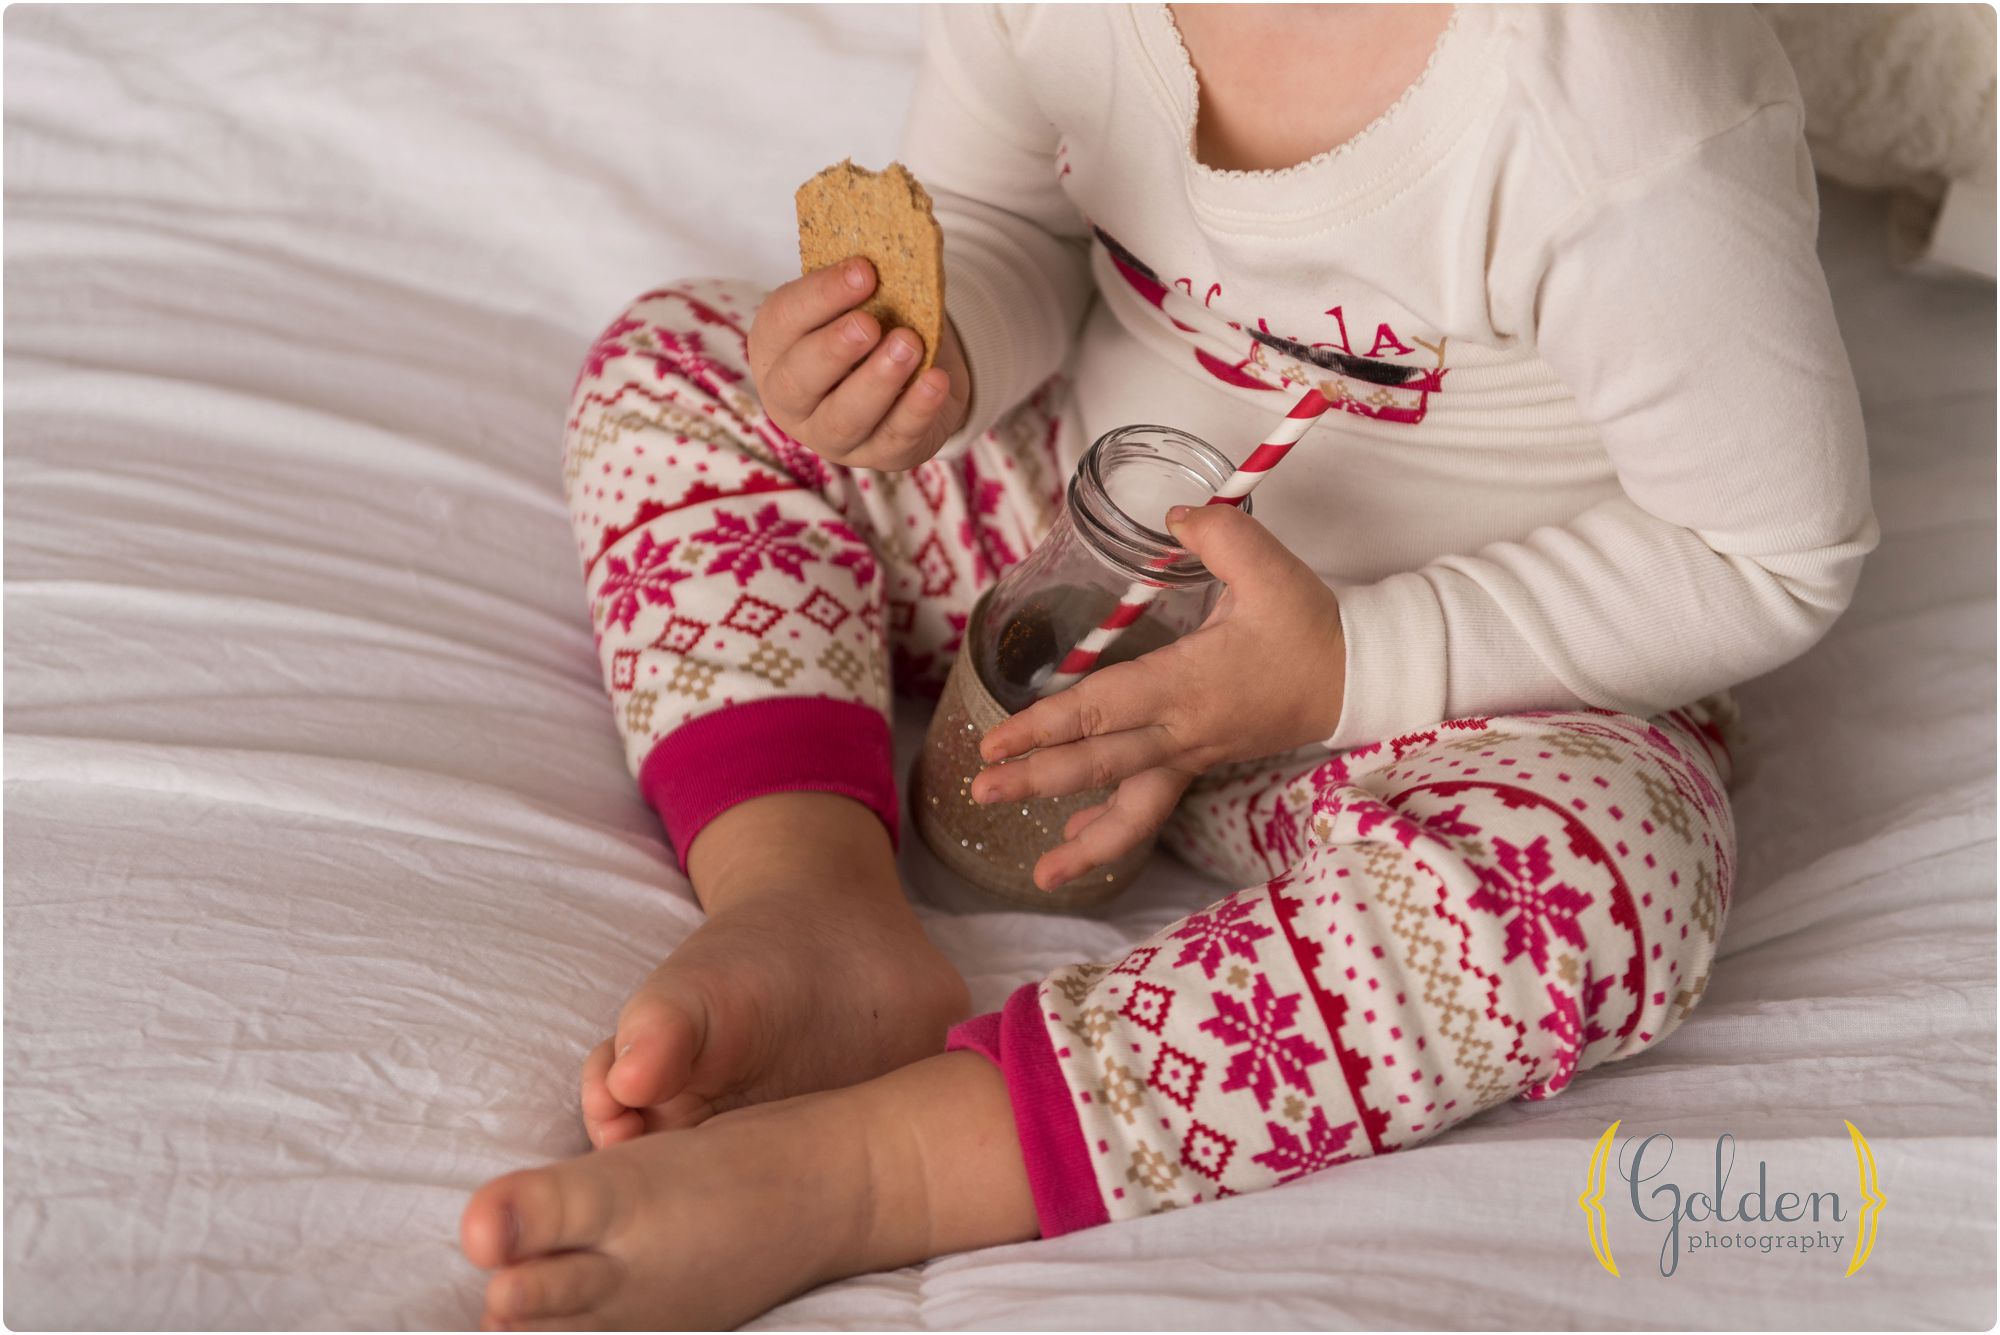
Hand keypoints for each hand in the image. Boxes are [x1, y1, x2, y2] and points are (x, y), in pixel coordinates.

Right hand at [746, 257, 971, 470]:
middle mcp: (793, 400)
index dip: (820, 296)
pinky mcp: (880, 455)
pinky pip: (895, 438)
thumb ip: (862, 283)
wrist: (911, 376)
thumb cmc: (873, 327)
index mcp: (776, 348)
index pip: (783, 321)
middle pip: (799, 381)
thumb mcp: (860, 301)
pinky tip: (935, 380)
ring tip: (908, 345)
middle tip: (869, 324)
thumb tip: (888, 249)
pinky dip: (917, 409)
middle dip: (834, 350)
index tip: (863, 271)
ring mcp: (833, 436)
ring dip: (877, 381)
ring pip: (845, 418)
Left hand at [971, 504, 1345, 889]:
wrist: (1358, 676)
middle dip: (1035, 781)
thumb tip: (1172, 516)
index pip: (1101, 710)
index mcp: (1188, 686)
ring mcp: (1191, 754)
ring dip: (1084, 842)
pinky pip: (1151, 805)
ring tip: (1041, 875)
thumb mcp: (1268, 566)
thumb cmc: (1310, 624)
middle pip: (1099, 765)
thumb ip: (1216, 534)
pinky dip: (1112, 827)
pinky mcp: (1201, 761)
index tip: (995, 739)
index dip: (1044, 726)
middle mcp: (1182, 731)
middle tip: (980, 791)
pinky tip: (1074, 837)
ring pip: (1132, 810)